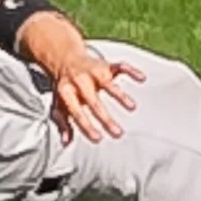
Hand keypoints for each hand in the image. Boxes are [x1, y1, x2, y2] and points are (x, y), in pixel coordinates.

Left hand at [22, 18, 142, 140]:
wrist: (65, 59)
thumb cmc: (65, 88)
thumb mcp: (59, 105)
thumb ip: (63, 124)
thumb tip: (66, 141)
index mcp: (66, 92)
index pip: (76, 112)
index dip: (86, 126)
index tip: (98, 139)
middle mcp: (80, 81)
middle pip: (93, 101)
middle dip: (105, 118)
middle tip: (118, 133)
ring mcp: (93, 72)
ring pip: (108, 83)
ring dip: (120, 95)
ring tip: (132, 107)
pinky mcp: (105, 65)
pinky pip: (119, 66)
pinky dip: (131, 71)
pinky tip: (141, 78)